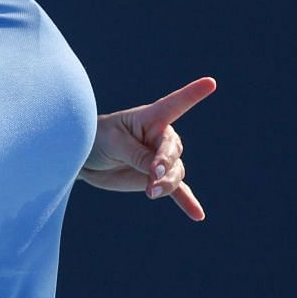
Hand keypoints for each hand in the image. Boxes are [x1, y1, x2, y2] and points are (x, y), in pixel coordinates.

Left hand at [77, 77, 216, 220]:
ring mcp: (161, 159)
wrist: (86, 160)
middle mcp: (160, 137)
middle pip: (173, 150)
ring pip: (175, 172)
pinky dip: (186, 201)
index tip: (210, 83)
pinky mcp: (157, 179)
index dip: (192, 94)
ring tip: (151, 192)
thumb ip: (137, 154)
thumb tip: (157, 172)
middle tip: (153, 173)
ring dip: (166, 183)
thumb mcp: (114, 143)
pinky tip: (198, 215)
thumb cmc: (96, 139)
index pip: (175, 104)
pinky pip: (177, 190)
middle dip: (165, 163)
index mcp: (150, 118)